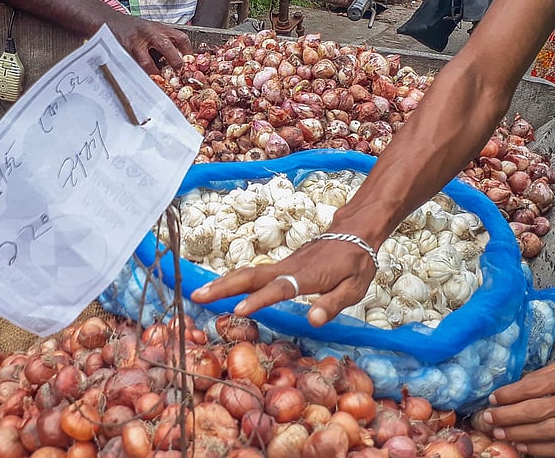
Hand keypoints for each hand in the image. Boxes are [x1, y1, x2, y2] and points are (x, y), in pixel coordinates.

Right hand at [106, 13, 191, 73]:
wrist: (109, 20)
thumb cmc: (133, 29)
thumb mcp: (152, 30)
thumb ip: (164, 42)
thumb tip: (179, 61)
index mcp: (159, 28)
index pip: (179, 37)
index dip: (187, 50)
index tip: (189, 62)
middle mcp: (148, 33)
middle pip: (165, 46)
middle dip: (173, 60)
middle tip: (177, 71)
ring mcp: (134, 42)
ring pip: (145, 61)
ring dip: (153, 73)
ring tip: (158, 80)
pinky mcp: (123, 51)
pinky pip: (133, 66)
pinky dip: (139, 74)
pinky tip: (142, 79)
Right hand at [191, 237, 376, 325]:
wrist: (354, 232)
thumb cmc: (356, 263)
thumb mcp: (354, 287)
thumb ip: (333, 304)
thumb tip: (313, 321)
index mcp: (307, 276)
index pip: (279, 289)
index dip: (259, 300)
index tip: (238, 310)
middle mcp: (289, 268)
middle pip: (251, 276)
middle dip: (223, 287)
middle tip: (197, 296)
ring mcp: (283, 265)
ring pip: (248, 273)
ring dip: (223, 283)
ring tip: (199, 294)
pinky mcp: (281, 266)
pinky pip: (253, 273)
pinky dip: (233, 280)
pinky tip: (221, 289)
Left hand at [482, 363, 554, 455]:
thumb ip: (547, 377)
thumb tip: (516, 387)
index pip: (534, 385)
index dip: (510, 394)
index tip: (492, 399)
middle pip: (538, 409)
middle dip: (509, 416)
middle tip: (488, 420)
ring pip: (548, 430)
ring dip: (521, 434)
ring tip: (501, 434)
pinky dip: (543, 450)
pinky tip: (525, 448)